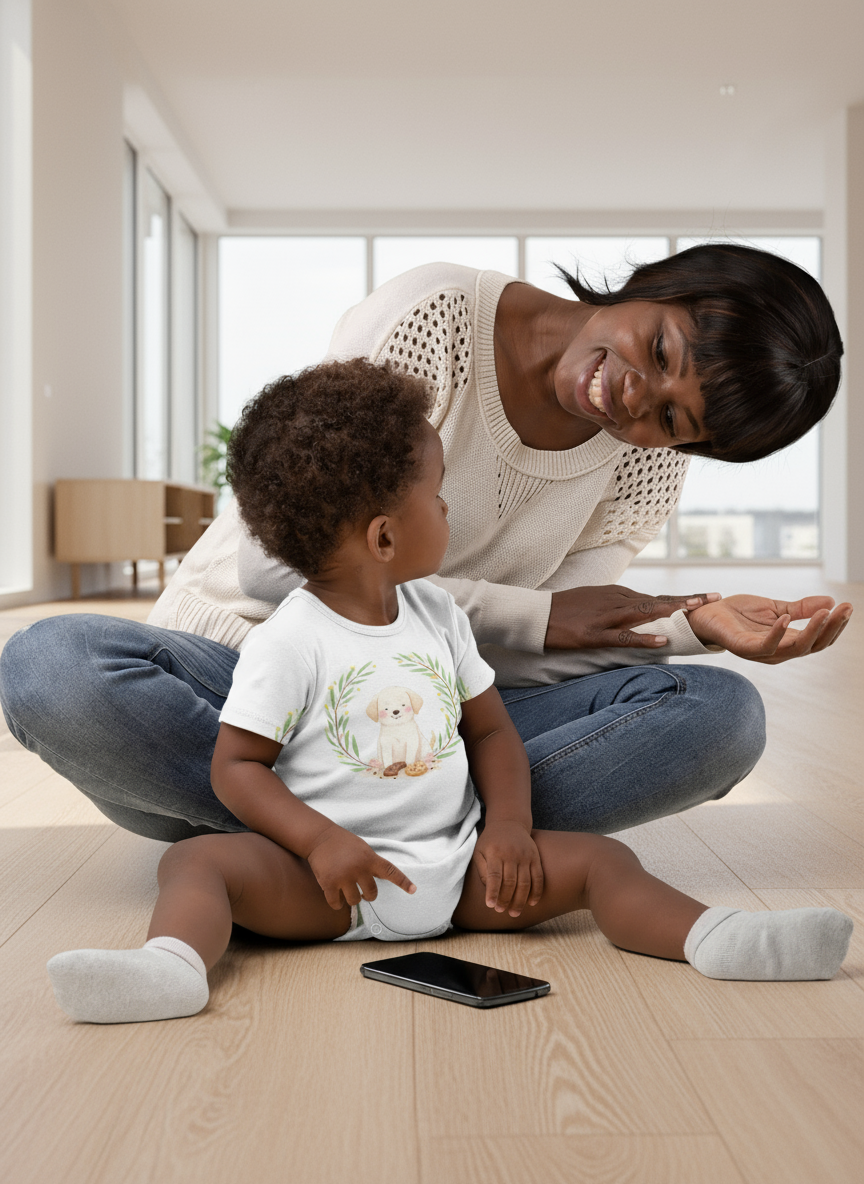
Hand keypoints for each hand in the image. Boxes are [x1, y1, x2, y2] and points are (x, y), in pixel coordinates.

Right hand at [306, 824, 415, 909]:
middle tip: (363, 892)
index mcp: (369, 858)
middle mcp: (359, 868)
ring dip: (352, 899)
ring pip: (354, 900)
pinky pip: (337, 903)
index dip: (403, 882)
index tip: (413, 890)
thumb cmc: (343, 843)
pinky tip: (336, 898)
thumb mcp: (363, 849)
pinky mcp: (329, 883)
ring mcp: (344, 877)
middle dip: (368, 895)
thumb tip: (379, 881)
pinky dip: (337, 904)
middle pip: (371, 893)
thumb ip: (371, 864)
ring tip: (347, 891)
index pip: (390, 872)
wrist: (320, 837)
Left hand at [473, 821, 543, 916]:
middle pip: (510, 882)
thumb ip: (482, 870)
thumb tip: (489, 890)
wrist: (509, 822)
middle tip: (501, 911)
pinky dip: (536, 892)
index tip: (490, 905)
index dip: (492, 892)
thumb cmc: (491, 841)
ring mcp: (525, 856)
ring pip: (525, 882)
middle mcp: (511, 854)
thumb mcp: (479, 851)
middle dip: (506, 899)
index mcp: (495, 853)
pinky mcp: (535, 857)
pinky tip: (532, 903)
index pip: (494, 876)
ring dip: (520, 900)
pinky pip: (538, 877)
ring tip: (515, 912)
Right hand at [545, 585, 720, 650]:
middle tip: (714, 598)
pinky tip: (661, 643)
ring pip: (646, 613)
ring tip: (697, 612)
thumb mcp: (593, 602)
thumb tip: (636, 613)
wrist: (533, 615)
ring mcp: (605, 617)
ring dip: (673, 612)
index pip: (655, 597)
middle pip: (658, 601)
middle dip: (687, 600)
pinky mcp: (593, 634)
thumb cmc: (562, 610)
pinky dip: (644, 639)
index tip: (705, 598)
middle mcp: (615, 601)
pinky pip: (623, 637)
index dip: (681, 598)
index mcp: (616, 594)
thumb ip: (615, 606)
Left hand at [686, 594, 852, 663]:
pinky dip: (778, 633)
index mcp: (788, 642)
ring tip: (824, 613)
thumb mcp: (776, 607)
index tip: (848, 606)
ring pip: (796, 648)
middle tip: (844, 608)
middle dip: (832, 627)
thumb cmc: (740, 614)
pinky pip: (765, 646)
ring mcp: (763, 652)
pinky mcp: (744, 648)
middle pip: (814, 645)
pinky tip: (786, 618)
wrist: (709, 614)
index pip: (820, 638)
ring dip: (812, 631)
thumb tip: (832, 600)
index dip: (836, 625)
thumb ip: (801, 608)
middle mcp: (779, 651)